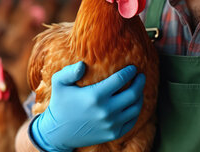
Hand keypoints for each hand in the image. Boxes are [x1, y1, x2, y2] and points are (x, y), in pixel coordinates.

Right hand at [30, 61, 145, 151]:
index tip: (133, 68)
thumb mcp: (58, 83)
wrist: (58, 133)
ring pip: (135, 108)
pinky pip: (131, 122)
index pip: (120, 79)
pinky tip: (133, 104)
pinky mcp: (113, 134)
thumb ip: (69, 71)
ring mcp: (111, 124)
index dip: (129, 72)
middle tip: (141, 76)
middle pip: (133, 94)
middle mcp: (106, 111)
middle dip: (140, 82)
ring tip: (139, 89)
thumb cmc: (59, 104)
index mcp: (95, 96)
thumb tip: (83, 64)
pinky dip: (135, 112)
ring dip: (140, 97)